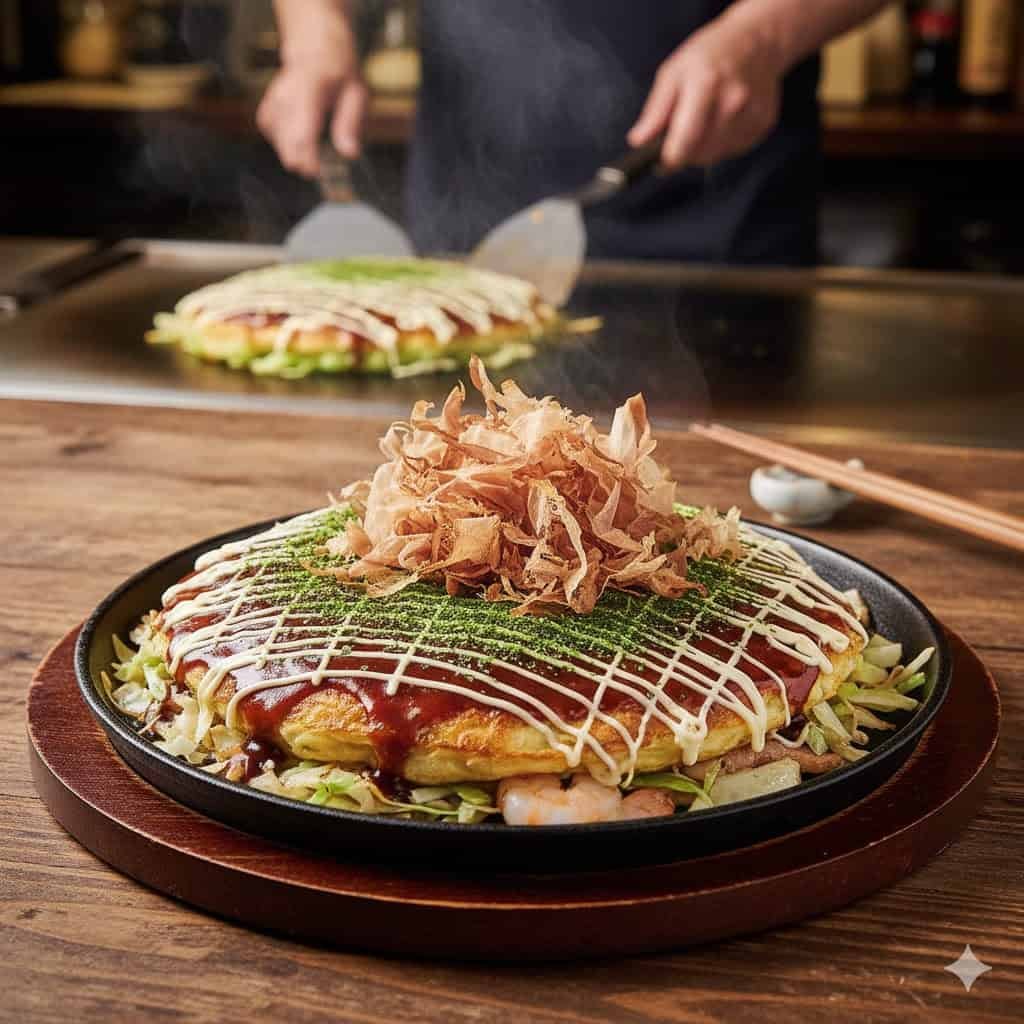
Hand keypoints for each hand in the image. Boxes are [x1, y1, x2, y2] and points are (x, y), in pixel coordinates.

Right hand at [257, 46, 366, 176]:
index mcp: (310, 85)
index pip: (301, 127)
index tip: (315, 172)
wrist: (315, 49)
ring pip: (278, 142)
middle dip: (301, 160)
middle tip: (317, 170)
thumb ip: (350, 124)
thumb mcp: (356, 94)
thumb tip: (349, 153)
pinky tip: (300, 139)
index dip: (306, 155)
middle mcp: (286, 92)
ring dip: (296, 153)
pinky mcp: (267, 111)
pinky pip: (273, 138)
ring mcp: (273, 101)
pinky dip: (287, 145)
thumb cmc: (338, 74)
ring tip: (313, 152)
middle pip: (286, 139)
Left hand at [628, 16, 783, 168]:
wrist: (757, 40)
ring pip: (716, 156)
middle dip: (685, 152)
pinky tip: (723, 121)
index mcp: (706, 85)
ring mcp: (752, 114)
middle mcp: (733, 102)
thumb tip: (638, 140)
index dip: (668, 160)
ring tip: (704, 121)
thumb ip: (655, 110)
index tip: (660, 163)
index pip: (684, 143)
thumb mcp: (674, 72)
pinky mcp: (763, 125)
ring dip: (704, 149)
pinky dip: (723, 143)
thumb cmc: (710, 54)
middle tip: (681, 133)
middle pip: (699, 155)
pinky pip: (733, 150)